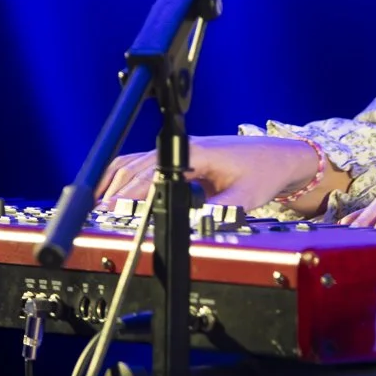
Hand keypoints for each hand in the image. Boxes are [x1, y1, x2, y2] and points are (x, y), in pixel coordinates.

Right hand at [97, 134, 322, 209]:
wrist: (279, 157)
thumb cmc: (264, 171)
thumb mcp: (246, 197)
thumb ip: (219, 212)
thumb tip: (194, 225)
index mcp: (196, 153)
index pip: (152, 172)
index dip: (131, 192)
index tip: (115, 209)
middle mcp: (184, 150)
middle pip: (136, 166)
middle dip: (114, 190)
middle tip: (97, 214)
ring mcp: (180, 154)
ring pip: (135, 163)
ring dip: (115, 183)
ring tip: (96, 206)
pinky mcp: (181, 161)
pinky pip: (143, 166)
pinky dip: (124, 178)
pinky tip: (114, 192)